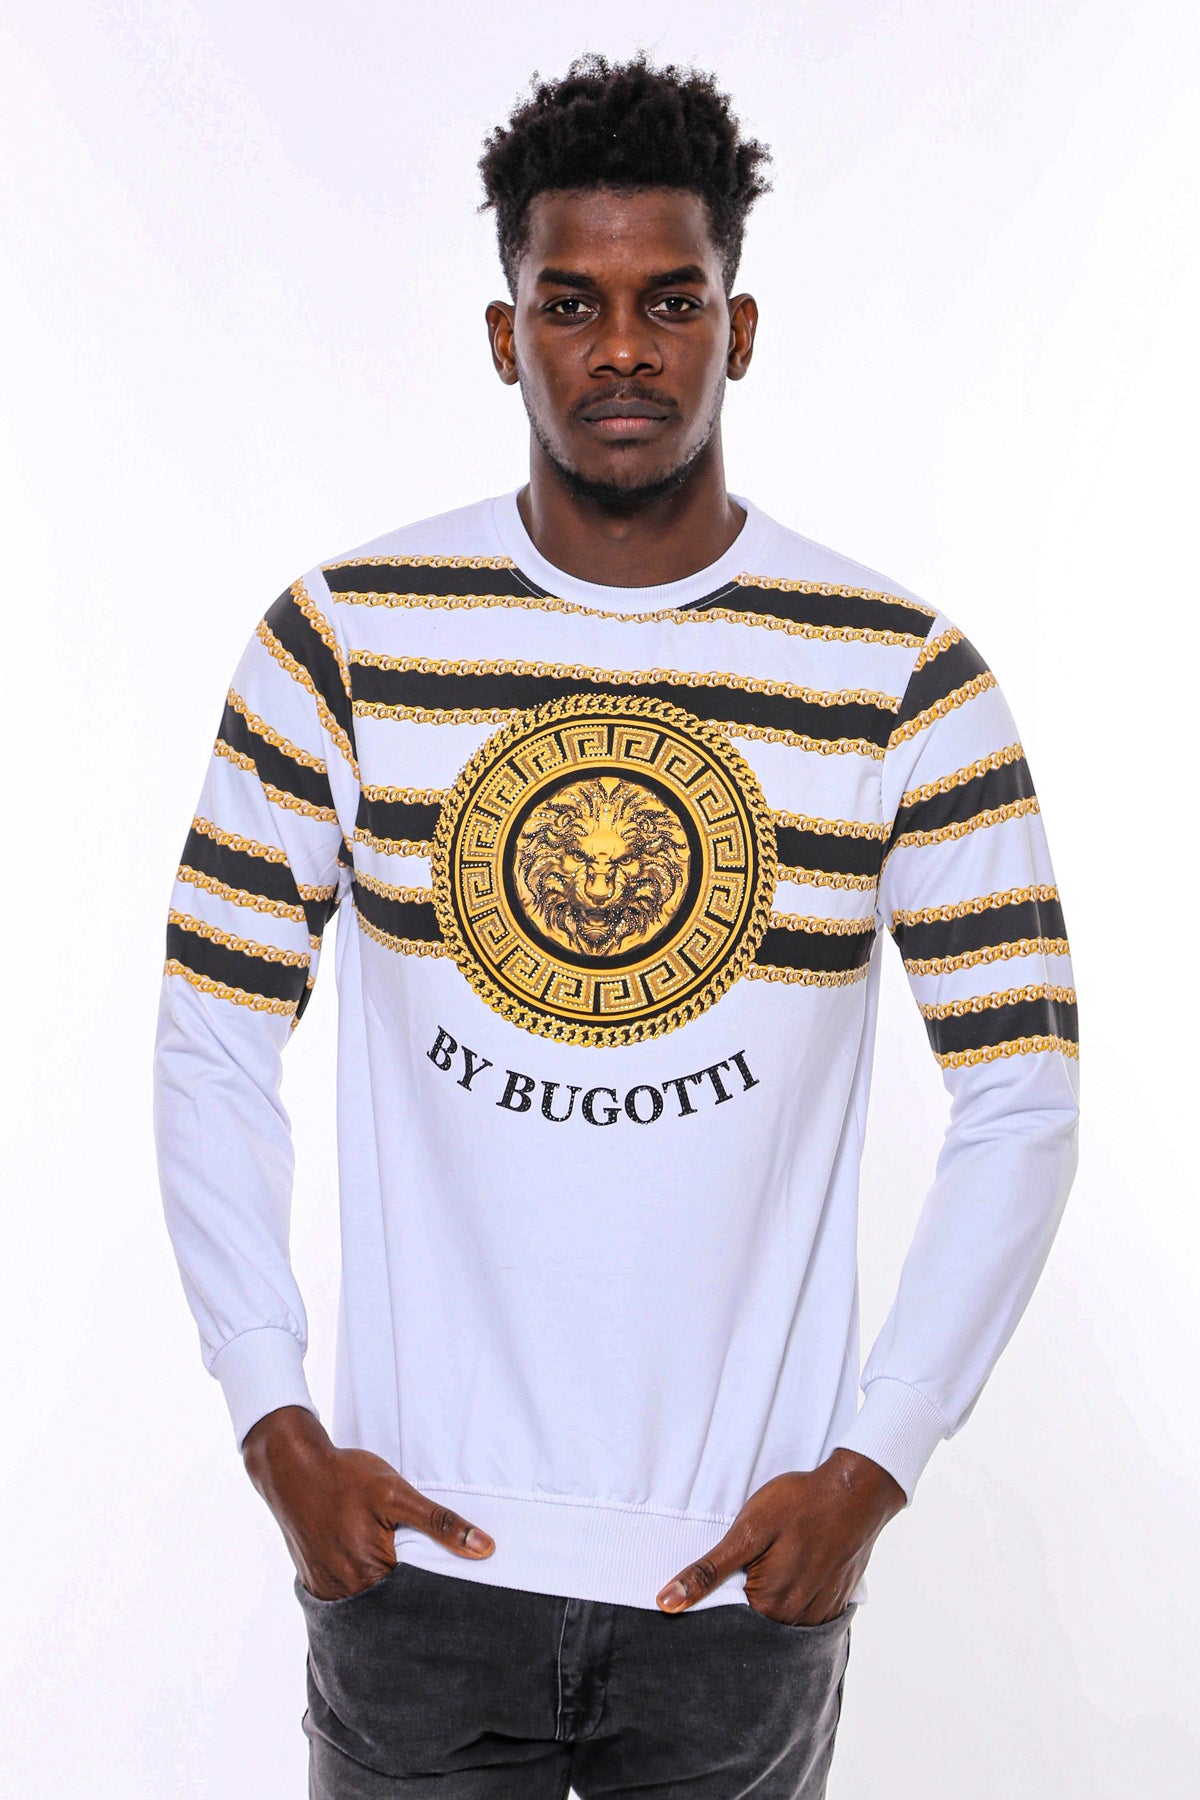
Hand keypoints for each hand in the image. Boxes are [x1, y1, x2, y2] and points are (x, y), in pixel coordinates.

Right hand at [241, 1405, 495, 1600]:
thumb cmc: (347, 1477)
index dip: (439, 1597)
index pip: (418, 1602)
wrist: (291, 1467)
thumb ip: (441, 1523)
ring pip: (370, 1606)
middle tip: (437, 1592)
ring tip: (410, 1585)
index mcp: (371, 1573)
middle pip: (392, 1609)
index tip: (460, 1599)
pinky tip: (378, 1576)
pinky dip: (364, 1592)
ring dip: (389, 1599)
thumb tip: (485, 1548)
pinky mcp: (315, 1582)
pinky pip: (347, 1599)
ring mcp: (328, 1589)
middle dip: (415, 1603)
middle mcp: (347, 1591)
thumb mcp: (398, 1493)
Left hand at [655, 1449, 905, 1622]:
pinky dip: (796, 1596)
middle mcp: (796, 1619)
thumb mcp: (747, 1530)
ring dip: (773, 1598)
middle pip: (756, 1622)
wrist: (856, 1491)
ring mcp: (820, 1613)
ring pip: (781, 1619)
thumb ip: (708, 1571)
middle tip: (755, 1559)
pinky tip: (796, 1567)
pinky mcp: (836, 1603)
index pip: (727, 1621)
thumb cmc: (799, 1504)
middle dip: (745, 1599)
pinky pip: (806, 1613)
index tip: (722, 1574)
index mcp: (769, 1605)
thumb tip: (667, 1602)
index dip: (718, 1598)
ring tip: (777, 1560)